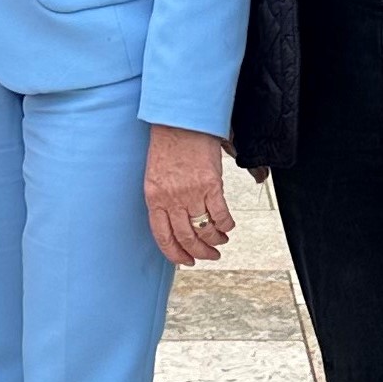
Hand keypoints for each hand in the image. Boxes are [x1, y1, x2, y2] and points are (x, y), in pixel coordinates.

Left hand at [147, 124, 232, 266]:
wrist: (181, 120)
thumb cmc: (168, 146)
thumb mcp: (155, 176)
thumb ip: (162, 200)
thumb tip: (175, 223)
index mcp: (154, 198)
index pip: (163, 237)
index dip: (176, 254)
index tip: (186, 261)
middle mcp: (171, 199)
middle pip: (186, 238)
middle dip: (200, 253)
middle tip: (210, 256)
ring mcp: (191, 193)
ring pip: (205, 230)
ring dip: (215, 241)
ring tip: (221, 242)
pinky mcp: (211, 184)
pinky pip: (221, 215)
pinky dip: (226, 226)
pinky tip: (228, 227)